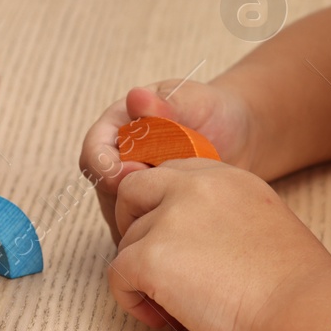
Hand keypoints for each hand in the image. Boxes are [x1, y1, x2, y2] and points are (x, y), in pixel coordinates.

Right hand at [80, 79, 256, 241]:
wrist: (236, 138)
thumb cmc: (211, 112)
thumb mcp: (193, 101)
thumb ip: (165, 103)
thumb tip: (137, 97)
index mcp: (116, 129)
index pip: (93, 153)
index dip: (107, 167)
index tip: (135, 171)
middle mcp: (115, 162)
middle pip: (103, 190)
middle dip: (129, 198)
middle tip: (164, 196)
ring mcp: (128, 190)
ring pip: (119, 216)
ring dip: (145, 217)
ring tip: (183, 207)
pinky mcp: (144, 214)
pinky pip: (139, 232)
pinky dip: (157, 232)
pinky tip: (185, 224)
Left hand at [107, 159, 330, 330]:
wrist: (304, 312)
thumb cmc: (294, 286)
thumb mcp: (262, 224)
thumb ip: (220, 217)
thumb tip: (186, 241)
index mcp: (226, 177)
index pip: (170, 174)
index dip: (159, 206)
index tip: (171, 240)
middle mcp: (194, 187)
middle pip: (132, 192)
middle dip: (131, 224)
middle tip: (151, 263)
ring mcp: (168, 219)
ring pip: (127, 242)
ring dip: (139, 274)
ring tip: (172, 305)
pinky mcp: (151, 256)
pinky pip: (118, 274)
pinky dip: (130, 299)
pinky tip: (160, 318)